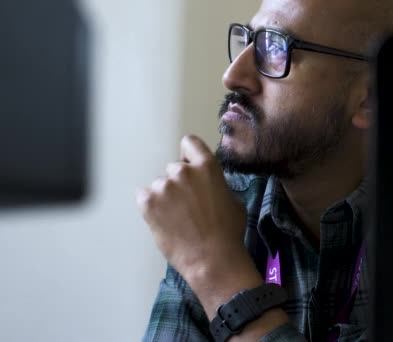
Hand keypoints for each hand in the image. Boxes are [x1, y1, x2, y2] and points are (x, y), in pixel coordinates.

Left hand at [136, 134, 248, 280]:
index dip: (189, 155)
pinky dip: (151, 207)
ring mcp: (163, 187)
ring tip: (176, 219)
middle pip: (174, 168)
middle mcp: (183, 171)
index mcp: (207, 167)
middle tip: (187, 205)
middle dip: (179, 183)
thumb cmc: (229, 232)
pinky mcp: (147, 203)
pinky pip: (144, 197)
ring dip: (165, 197)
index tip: (190, 169)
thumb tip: (206, 185)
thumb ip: (216, 184)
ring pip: (160, 186)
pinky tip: (163, 221)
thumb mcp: (232, 200)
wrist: (212, 260)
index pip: (189, 143)